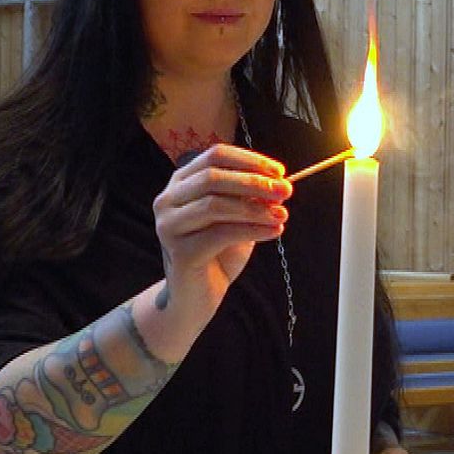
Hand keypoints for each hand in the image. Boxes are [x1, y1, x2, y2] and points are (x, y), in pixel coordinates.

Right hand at [153, 143, 291, 310]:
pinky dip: (253, 230)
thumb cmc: (217, 253)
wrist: (197, 296)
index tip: (280, 171)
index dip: (249, 160)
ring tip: (282, 214)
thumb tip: (278, 184)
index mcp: (181, 182)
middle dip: (254, 182)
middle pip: (212, 177)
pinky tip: (275, 232)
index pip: (215, 156)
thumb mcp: (236, 218)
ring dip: (255, 208)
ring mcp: (169, 225)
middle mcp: (168, 200)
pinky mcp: (179, 251)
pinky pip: (221, 234)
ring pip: (215, 204)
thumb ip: (250, 199)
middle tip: (285, 191)